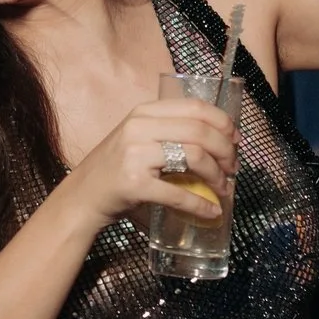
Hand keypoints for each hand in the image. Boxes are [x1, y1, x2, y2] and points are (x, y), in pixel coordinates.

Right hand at [62, 96, 238, 231]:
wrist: (82, 197)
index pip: (194, 107)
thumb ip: (168, 132)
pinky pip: (179, 193)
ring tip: (223, 188)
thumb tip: (217, 141)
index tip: (236, 139)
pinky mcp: (135, 184)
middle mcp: (139, 128)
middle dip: (226, 151)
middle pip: (200, 131)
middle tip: (233, 168)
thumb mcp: (137, 138)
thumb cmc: (115, 168)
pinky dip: (201, 204)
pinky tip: (211, 211)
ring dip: (217, 176)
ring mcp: (136, 155)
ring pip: (194, 156)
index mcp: (143, 112)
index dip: (223, 122)